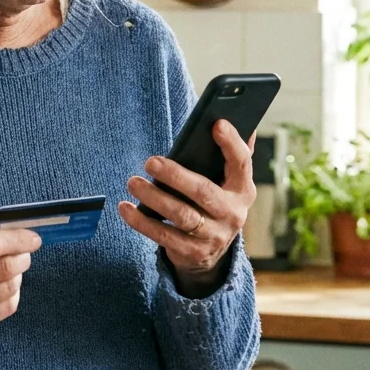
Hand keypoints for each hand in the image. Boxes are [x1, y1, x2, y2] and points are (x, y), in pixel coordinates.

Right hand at [0, 220, 41, 338]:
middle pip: (4, 267)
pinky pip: (8, 306)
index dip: (18, 240)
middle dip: (23, 257)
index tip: (33, 238)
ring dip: (18, 275)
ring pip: (10, 287)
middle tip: (24, 252)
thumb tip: (18, 228)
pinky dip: (13, 293)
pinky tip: (2, 285)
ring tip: (9, 269)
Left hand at [119, 119, 255, 296]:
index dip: (231, 143)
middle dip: (176, 176)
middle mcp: (233, 214)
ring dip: (154, 197)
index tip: (217, 124)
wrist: (211, 252)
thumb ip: (230, 154)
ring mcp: (214, 236)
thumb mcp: (226, 182)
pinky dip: (141, 221)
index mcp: (243, 190)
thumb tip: (233, 117)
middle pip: (203, 192)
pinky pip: (163, 236)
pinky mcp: (192, 252)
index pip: (241, 163)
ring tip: (133, 182)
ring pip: (182, 215)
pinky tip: (125, 207)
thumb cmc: (214, 202)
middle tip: (150, 161)